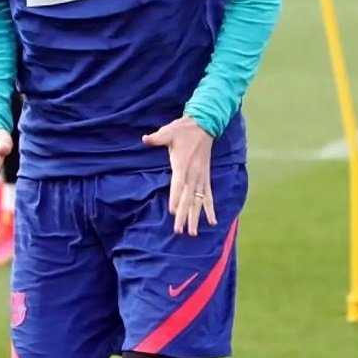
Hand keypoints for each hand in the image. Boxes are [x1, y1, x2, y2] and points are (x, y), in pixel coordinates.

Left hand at [142, 116, 214, 235]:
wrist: (205, 124)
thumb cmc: (184, 129)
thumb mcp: (169, 131)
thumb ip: (157, 138)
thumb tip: (145, 139)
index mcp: (183, 164)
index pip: (179, 185)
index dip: (176, 198)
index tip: (174, 212)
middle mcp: (193, 174)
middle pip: (188, 198)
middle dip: (184, 215)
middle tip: (179, 230)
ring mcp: (201, 178)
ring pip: (198, 202)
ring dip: (196, 217)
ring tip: (193, 233)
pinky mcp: (206, 178)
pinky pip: (209, 197)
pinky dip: (210, 209)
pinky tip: (212, 222)